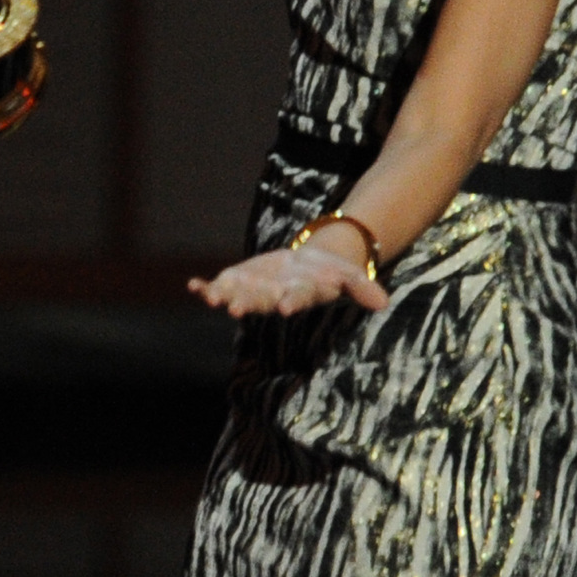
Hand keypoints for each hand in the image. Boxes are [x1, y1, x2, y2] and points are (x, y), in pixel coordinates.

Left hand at [189, 242, 390, 317]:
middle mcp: (275, 297)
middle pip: (262, 302)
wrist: (310, 267)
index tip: (285, 307)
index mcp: (301, 294)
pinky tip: (192, 286)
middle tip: (236, 309)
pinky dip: (205, 288)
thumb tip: (383, 303)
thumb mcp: (350, 276)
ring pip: (236, 297)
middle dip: (249, 304)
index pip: (297, 299)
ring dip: (222, 297)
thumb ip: (362, 289)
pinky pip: (219, 287)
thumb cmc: (331, 273)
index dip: (291, 301)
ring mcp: (255, 292)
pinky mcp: (240, 282)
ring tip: (208, 297)